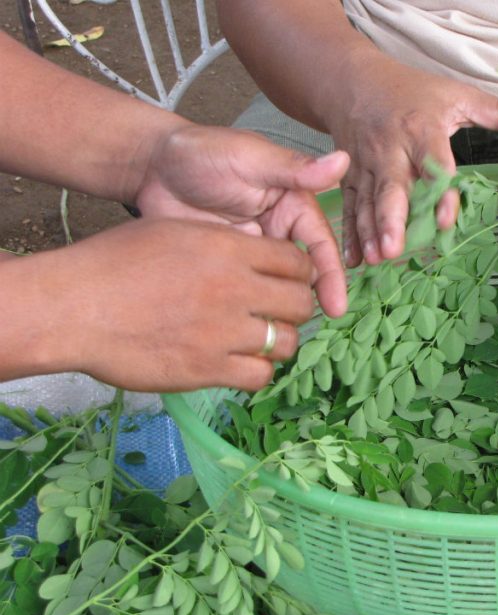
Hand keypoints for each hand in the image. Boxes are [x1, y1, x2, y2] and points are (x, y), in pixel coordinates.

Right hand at [45, 219, 315, 392]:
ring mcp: (223, 332)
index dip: (300, 273)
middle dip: (294, 307)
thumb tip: (255, 253)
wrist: (72, 308)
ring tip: (256, 339)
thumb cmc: (113, 264)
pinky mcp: (207, 369)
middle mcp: (234, 289)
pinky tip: (238, 363)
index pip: (297, 262)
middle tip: (277, 312)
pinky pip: (259, 376)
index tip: (291, 281)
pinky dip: (255, 371)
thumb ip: (222, 244)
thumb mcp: (173, 232)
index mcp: (227, 249)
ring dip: (276, 341)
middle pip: (300, 303)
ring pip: (286, 342)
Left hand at [133, 125, 349, 316]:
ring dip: (279, 309)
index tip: (336, 307)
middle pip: (302, 274)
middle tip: (304, 328)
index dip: (331, 277)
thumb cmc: (203, 152)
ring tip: (279, 335)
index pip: (320, 246)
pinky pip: (242, 292)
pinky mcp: (225, 269)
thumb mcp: (251, 158)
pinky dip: (247, 310)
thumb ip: (294, 168)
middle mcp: (278, 234)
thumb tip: (343, 160)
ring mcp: (251, 254)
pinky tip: (247, 329)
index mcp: (293, 207)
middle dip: (307, 301)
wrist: (150, 168)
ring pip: (273, 288)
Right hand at [325, 54, 497, 266]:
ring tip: (376, 260)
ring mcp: (367, 166)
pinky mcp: (351, 177)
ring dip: (369, 233)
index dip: (439, 192)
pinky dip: (349, 235)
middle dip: (391, 220)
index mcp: (422, 131)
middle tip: (394, 250)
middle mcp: (391, 151)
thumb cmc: (413, 91)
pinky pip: (349, 207)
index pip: (433, 165)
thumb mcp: (456, 95)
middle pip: (391, 188)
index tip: (445, 220)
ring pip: (367, 203)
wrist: (353, 81)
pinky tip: (354, 260)